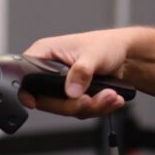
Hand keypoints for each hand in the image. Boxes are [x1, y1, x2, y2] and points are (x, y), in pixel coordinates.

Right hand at [18, 28, 133, 117]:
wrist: (128, 55)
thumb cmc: (108, 44)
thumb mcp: (94, 54)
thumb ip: (81, 71)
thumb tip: (71, 90)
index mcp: (46, 54)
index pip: (26, 77)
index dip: (27, 92)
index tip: (34, 103)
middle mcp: (50, 72)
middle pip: (47, 100)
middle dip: (73, 104)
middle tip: (91, 100)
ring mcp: (63, 86)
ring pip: (66, 108)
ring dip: (92, 107)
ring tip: (111, 96)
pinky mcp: (76, 96)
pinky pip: (81, 111)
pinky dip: (99, 108)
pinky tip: (113, 99)